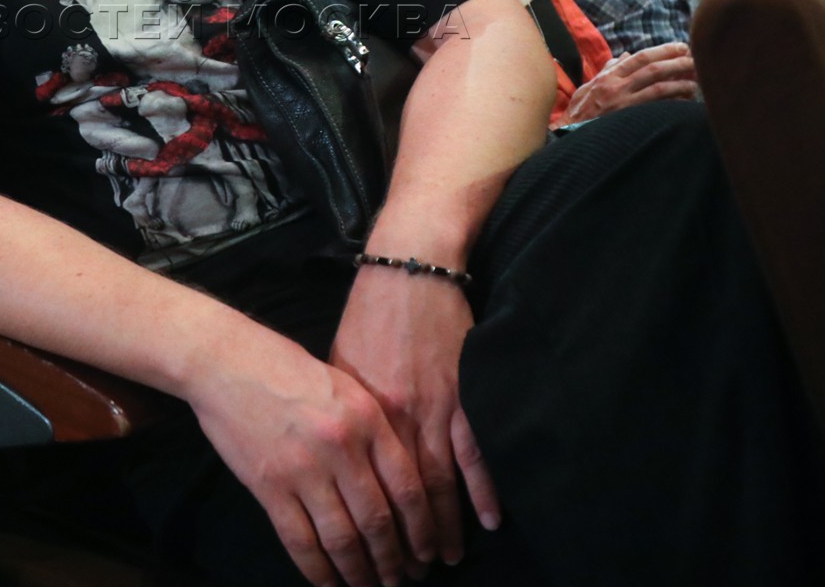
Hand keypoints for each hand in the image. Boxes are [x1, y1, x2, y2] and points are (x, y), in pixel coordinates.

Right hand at [189, 340, 426, 586]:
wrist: (224, 360)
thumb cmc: (284, 366)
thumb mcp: (343, 384)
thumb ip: (371, 428)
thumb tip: (396, 482)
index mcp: (368, 418)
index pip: (408, 488)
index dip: (422, 529)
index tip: (427, 551)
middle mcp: (342, 446)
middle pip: (378, 520)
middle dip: (394, 558)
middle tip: (402, 578)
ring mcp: (303, 468)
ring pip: (342, 538)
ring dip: (360, 571)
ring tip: (369, 586)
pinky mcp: (269, 485)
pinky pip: (300, 541)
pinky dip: (317, 570)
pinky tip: (329, 584)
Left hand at [330, 265, 497, 574]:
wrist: (408, 269)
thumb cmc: (368, 315)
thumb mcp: (339, 365)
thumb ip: (342, 412)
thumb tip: (336, 455)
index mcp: (363, 412)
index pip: (366, 483)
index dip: (370, 522)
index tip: (371, 552)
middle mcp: (398, 417)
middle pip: (404, 493)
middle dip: (407, 537)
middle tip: (410, 573)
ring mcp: (436, 407)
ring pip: (441, 482)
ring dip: (445, 525)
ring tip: (445, 560)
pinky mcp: (465, 393)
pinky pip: (476, 452)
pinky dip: (483, 489)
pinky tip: (488, 520)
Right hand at [562, 41, 696, 122]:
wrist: (567, 135)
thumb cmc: (578, 112)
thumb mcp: (589, 86)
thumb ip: (608, 70)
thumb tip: (624, 55)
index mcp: (608, 76)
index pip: (640, 57)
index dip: (663, 50)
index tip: (681, 47)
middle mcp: (616, 87)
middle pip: (652, 69)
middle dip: (677, 63)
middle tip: (695, 60)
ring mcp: (622, 104)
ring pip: (657, 88)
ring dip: (679, 84)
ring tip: (695, 83)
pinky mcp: (628, 119)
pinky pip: (655, 109)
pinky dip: (672, 104)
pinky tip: (685, 103)